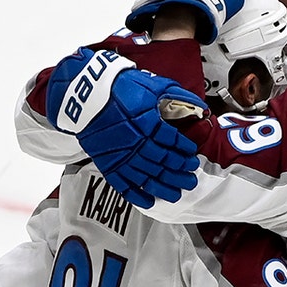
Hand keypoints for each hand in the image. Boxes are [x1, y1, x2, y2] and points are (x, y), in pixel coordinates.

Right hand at [46, 48, 207, 207]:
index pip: (172, 141)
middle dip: (180, 172)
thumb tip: (200, 106)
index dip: (184, 150)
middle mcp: (136, 142)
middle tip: (190, 177)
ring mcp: (121, 155)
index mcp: (148, 123)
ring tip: (177, 193)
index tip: (191, 154)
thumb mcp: (152, 85)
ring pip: (147, 177)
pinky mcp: (108, 163)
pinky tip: (149, 201)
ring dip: (164, 187)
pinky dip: (137, 195)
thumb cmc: (120, 86)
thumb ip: (178, 95)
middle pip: (164, 162)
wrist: (86, 94)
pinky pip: (123, 185)